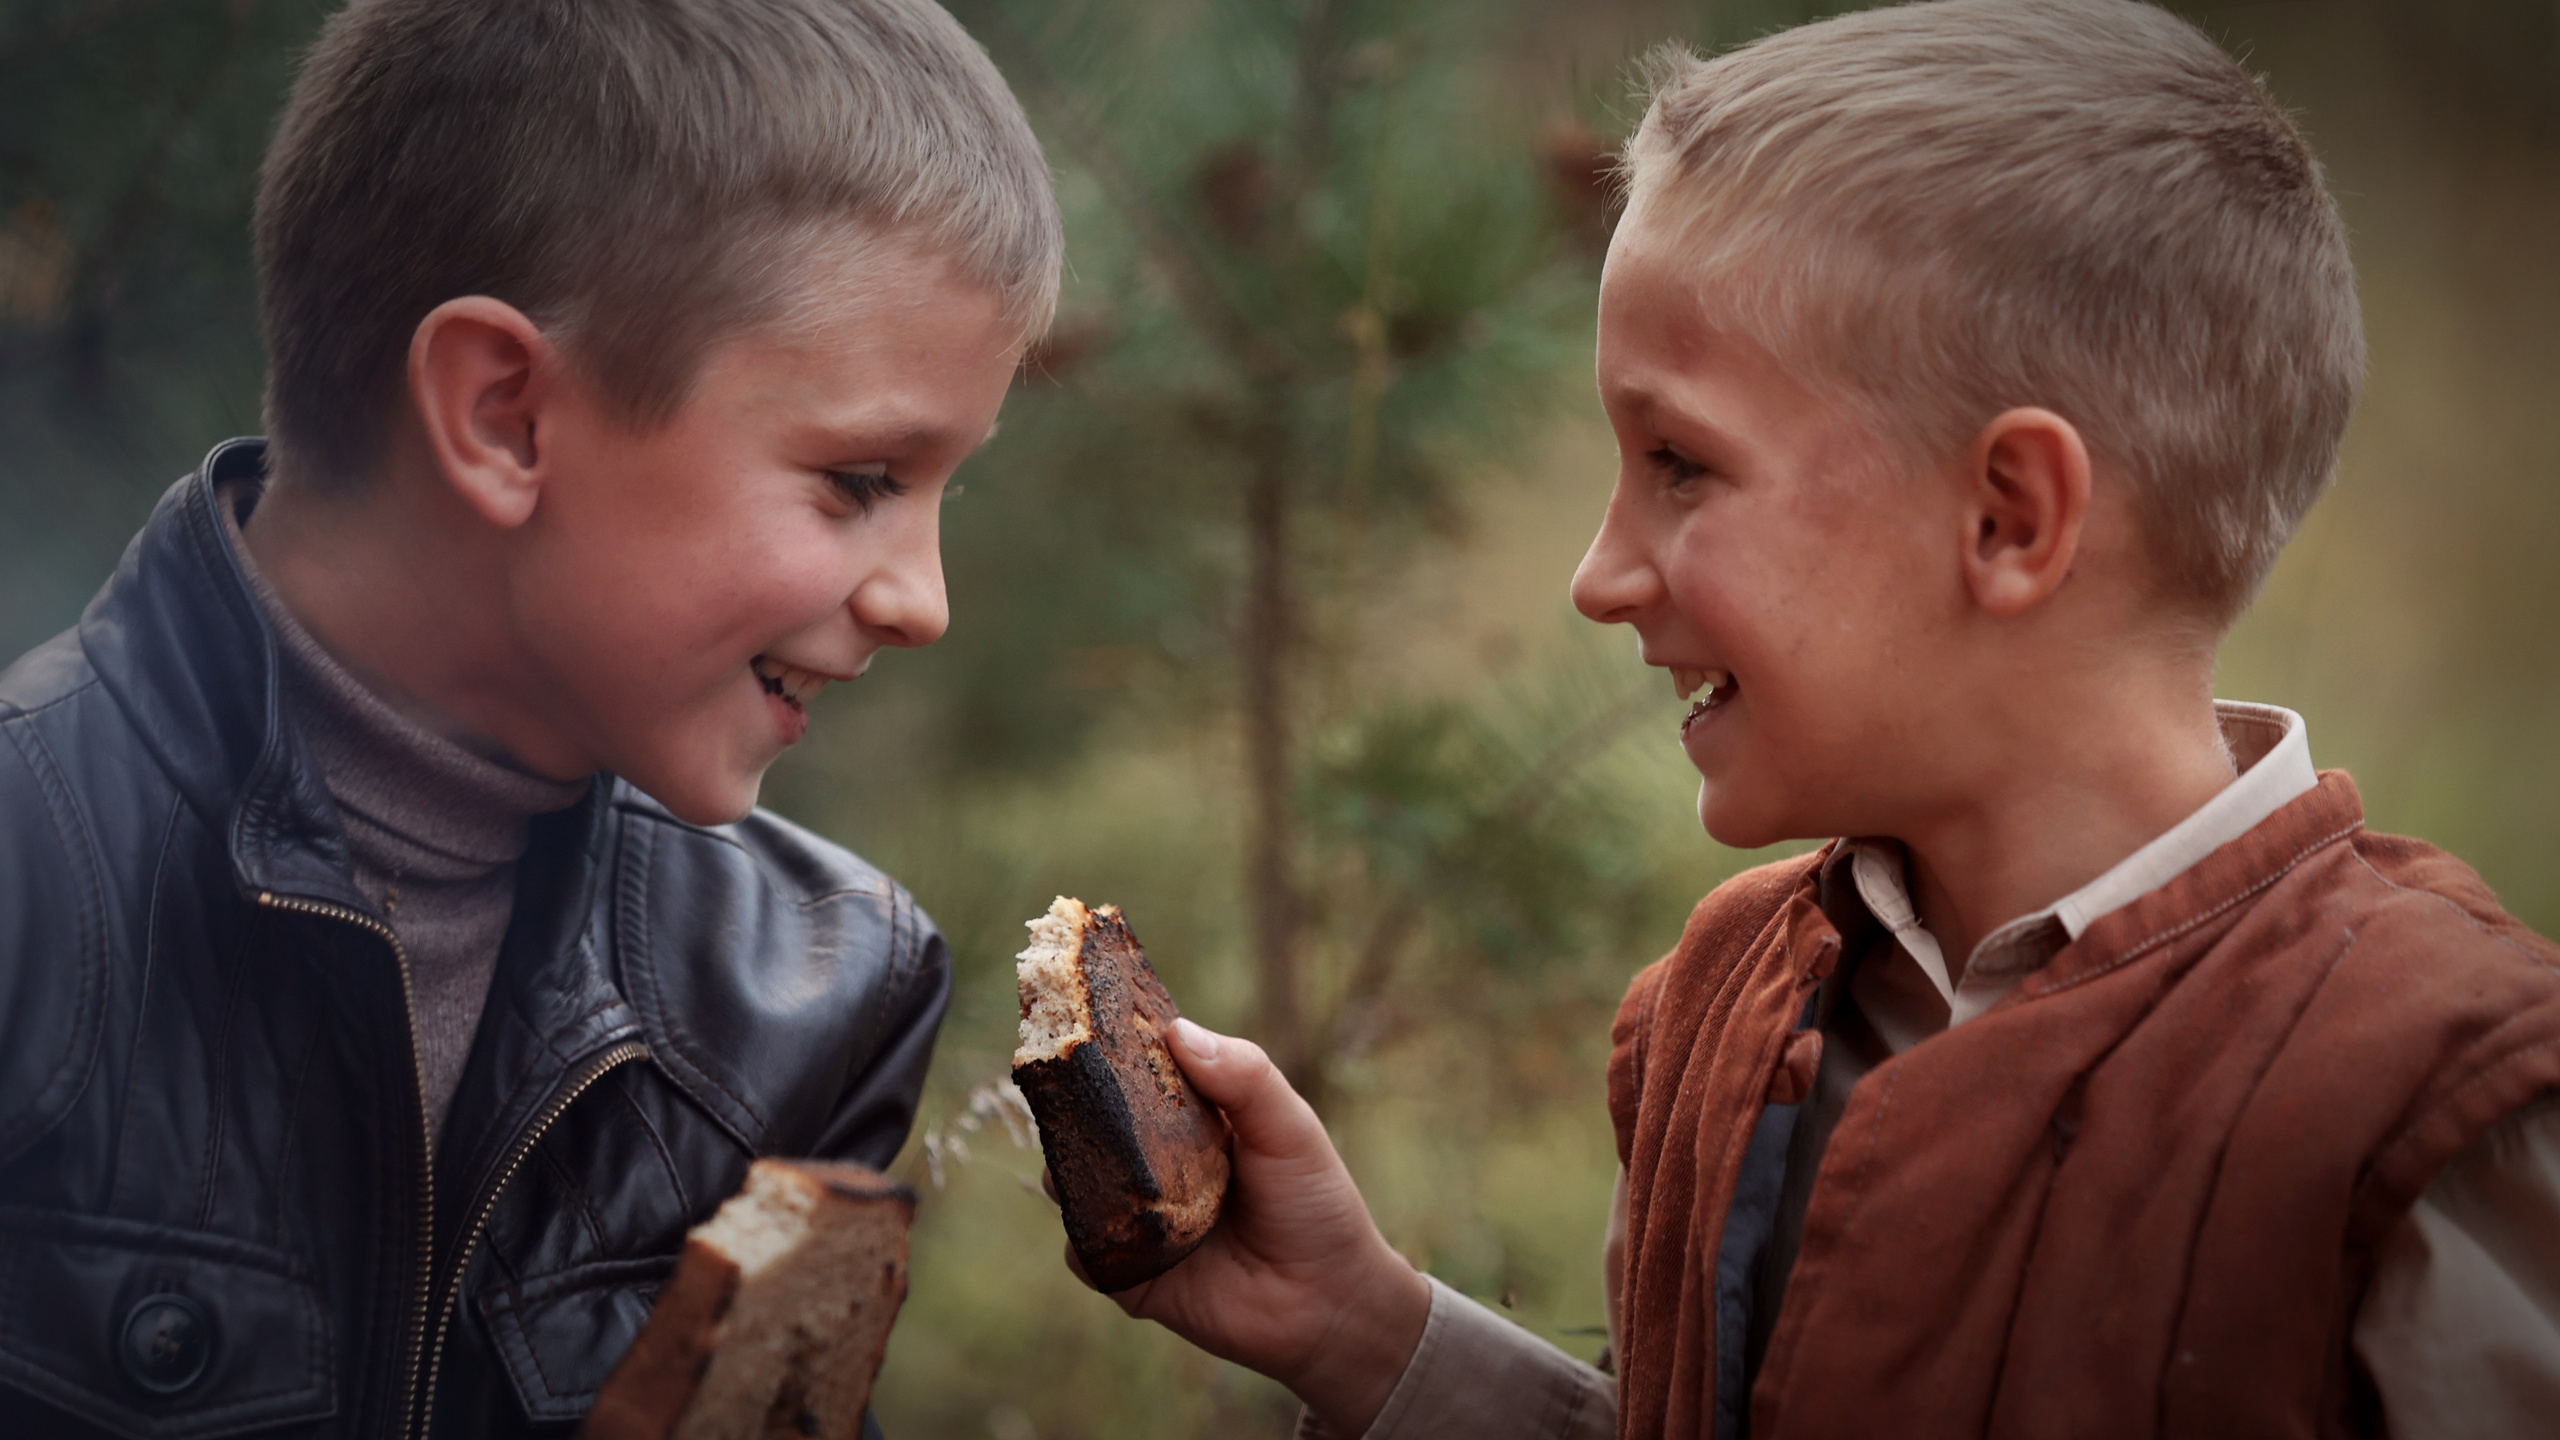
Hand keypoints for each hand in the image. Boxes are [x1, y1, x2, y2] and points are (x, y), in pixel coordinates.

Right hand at [1067, 1017, 1431, 1435]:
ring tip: (1072, 1155)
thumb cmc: (1315, 1203)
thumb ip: (1244, 1076)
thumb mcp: (1290, 1127)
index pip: (1137, 1075)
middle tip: (1058, 1087)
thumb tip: (1178, 1031)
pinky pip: (1087, 1256)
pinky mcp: (1131, 1274)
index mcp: (1188, 1120)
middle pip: (1093, 1129)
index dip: (1109, 1048)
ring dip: (1066, 1171)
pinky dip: (1084, 1242)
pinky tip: (1102, 1227)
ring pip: (1076, 1188)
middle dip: (1070, 1108)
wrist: (1329, 1301)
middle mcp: (1155, 1165)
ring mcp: (1140, 1219)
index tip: (1080, 1017)